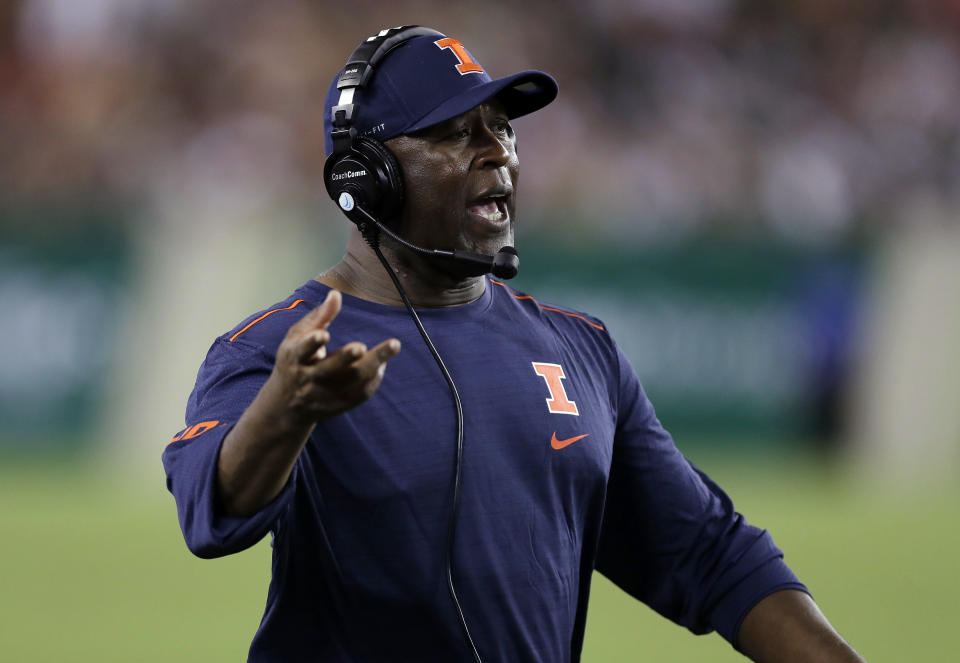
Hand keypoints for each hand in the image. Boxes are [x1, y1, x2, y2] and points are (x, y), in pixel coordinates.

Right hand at [268, 290, 400, 426]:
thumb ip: (319, 316)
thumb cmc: (294, 361)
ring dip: (373, 364)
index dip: (312, 344)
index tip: (324, 334)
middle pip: (331, 369)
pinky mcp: (337, 407)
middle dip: (347, 356)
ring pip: (351, 383)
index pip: (301, 351)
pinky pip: (360, 396)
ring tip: (392, 346)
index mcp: (294, 359)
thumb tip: (336, 294)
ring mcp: (323, 396)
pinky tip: (383, 365)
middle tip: (363, 345)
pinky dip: (374, 380)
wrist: (286, 406)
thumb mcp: (297, 337)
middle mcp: (308, 379)